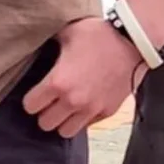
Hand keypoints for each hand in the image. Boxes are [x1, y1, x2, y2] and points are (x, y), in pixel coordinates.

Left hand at [23, 18, 144, 136]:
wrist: (133, 42)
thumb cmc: (98, 35)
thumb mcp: (66, 33)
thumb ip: (48, 43)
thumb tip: (35, 42)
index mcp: (58, 82)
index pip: (30, 106)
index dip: (30, 100)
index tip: (35, 93)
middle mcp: (73, 100)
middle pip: (45, 124)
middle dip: (44, 113)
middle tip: (48, 101)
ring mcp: (92, 108)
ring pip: (66, 131)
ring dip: (62, 120)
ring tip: (64, 107)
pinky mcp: (108, 111)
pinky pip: (87, 125)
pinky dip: (82, 119)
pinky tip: (82, 104)